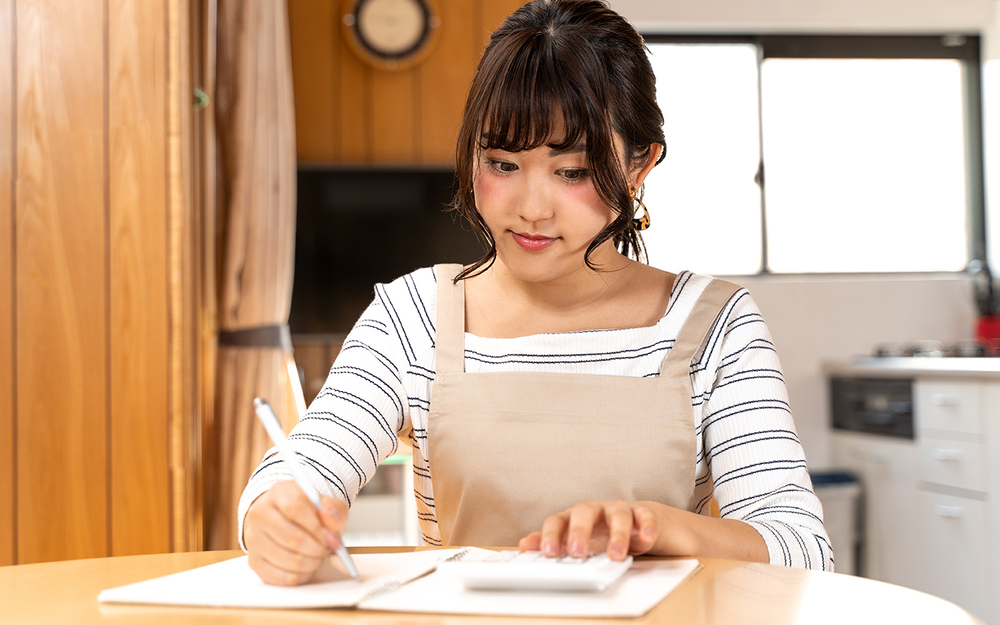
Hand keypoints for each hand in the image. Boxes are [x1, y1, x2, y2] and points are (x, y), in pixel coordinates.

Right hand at [243, 480, 348, 584]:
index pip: (296, 508)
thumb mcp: (323, 503)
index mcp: (279, 493)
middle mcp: (260, 514)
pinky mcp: (253, 561)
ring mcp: (253, 538)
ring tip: (319, 556)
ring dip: (311, 563)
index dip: (317, 527)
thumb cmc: (305, 511)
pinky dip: (300, 576)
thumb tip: (332, 521)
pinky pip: (280, 577)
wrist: (281, 517)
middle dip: (318, 549)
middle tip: (329, 549)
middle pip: (292, 537)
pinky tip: (308, 567)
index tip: (333, 538)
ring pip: (288, 560)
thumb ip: (333, 509)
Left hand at [518, 500, 659, 560]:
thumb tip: (523, 545)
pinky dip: (647, 526)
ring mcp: (619, 509)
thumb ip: (551, 542)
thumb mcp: (574, 540)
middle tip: (578, 553)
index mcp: (574, 516)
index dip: (551, 535)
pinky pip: (645, 516)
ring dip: (618, 535)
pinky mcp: (642, 514)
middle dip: (580, 531)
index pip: (558, 520)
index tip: (548, 553)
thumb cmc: (601, 532)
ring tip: (616, 555)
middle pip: (585, 511)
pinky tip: (647, 539)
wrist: (636, 523)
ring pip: (618, 515)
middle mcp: (596, 509)